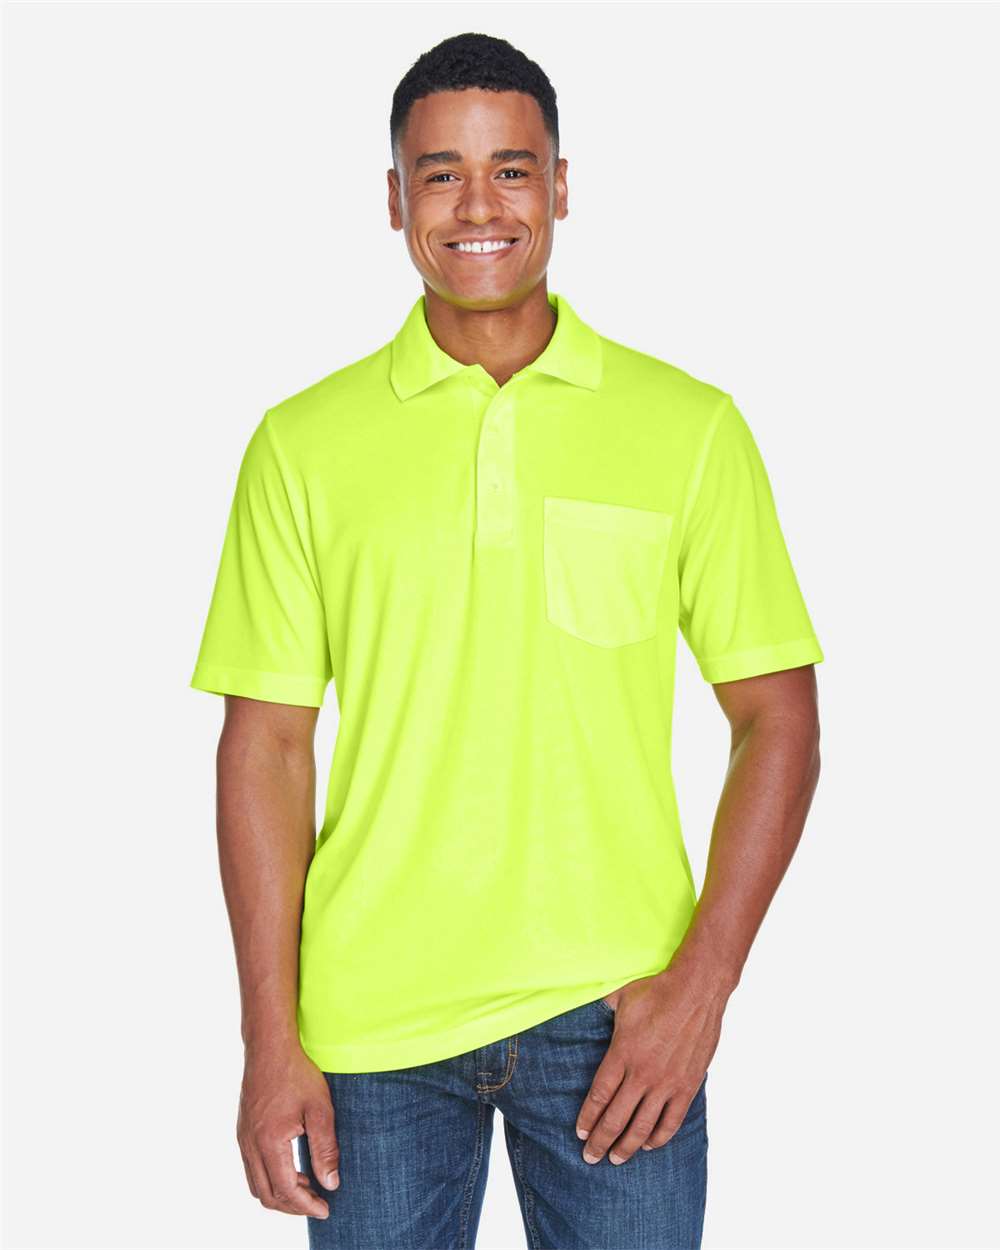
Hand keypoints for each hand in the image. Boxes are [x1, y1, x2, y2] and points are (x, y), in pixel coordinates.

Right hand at [237, 1039, 339, 1217]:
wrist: (269, 1048)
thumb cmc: (296, 1073)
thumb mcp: (320, 1109)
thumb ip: (325, 1148)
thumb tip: (331, 1183)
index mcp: (269, 1141)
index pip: (286, 1190)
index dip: (306, 1205)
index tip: (326, 1209)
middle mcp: (250, 1145)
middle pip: (267, 1194)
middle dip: (293, 1206)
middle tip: (318, 1202)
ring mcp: (243, 1139)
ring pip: (256, 1185)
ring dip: (281, 1193)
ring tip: (307, 1186)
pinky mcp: (243, 1132)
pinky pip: (252, 1168)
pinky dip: (271, 1178)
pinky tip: (292, 1168)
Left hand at [576, 964, 732, 1165]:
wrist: (696, 991)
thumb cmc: (657, 991)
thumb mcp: (619, 999)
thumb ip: (599, 1010)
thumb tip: (580, 1005)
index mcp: (622, 1054)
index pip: (599, 1096)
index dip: (587, 1118)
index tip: (579, 1132)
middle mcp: (642, 1074)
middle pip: (615, 1118)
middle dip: (600, 1141)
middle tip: (590, 1156)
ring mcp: (666, 1083)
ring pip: (642, 1127)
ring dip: (626, 1146)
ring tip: (615, 1159)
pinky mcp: (687, 1086)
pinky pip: (671, 1121)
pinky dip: (659, 1137)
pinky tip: (648, 1145)